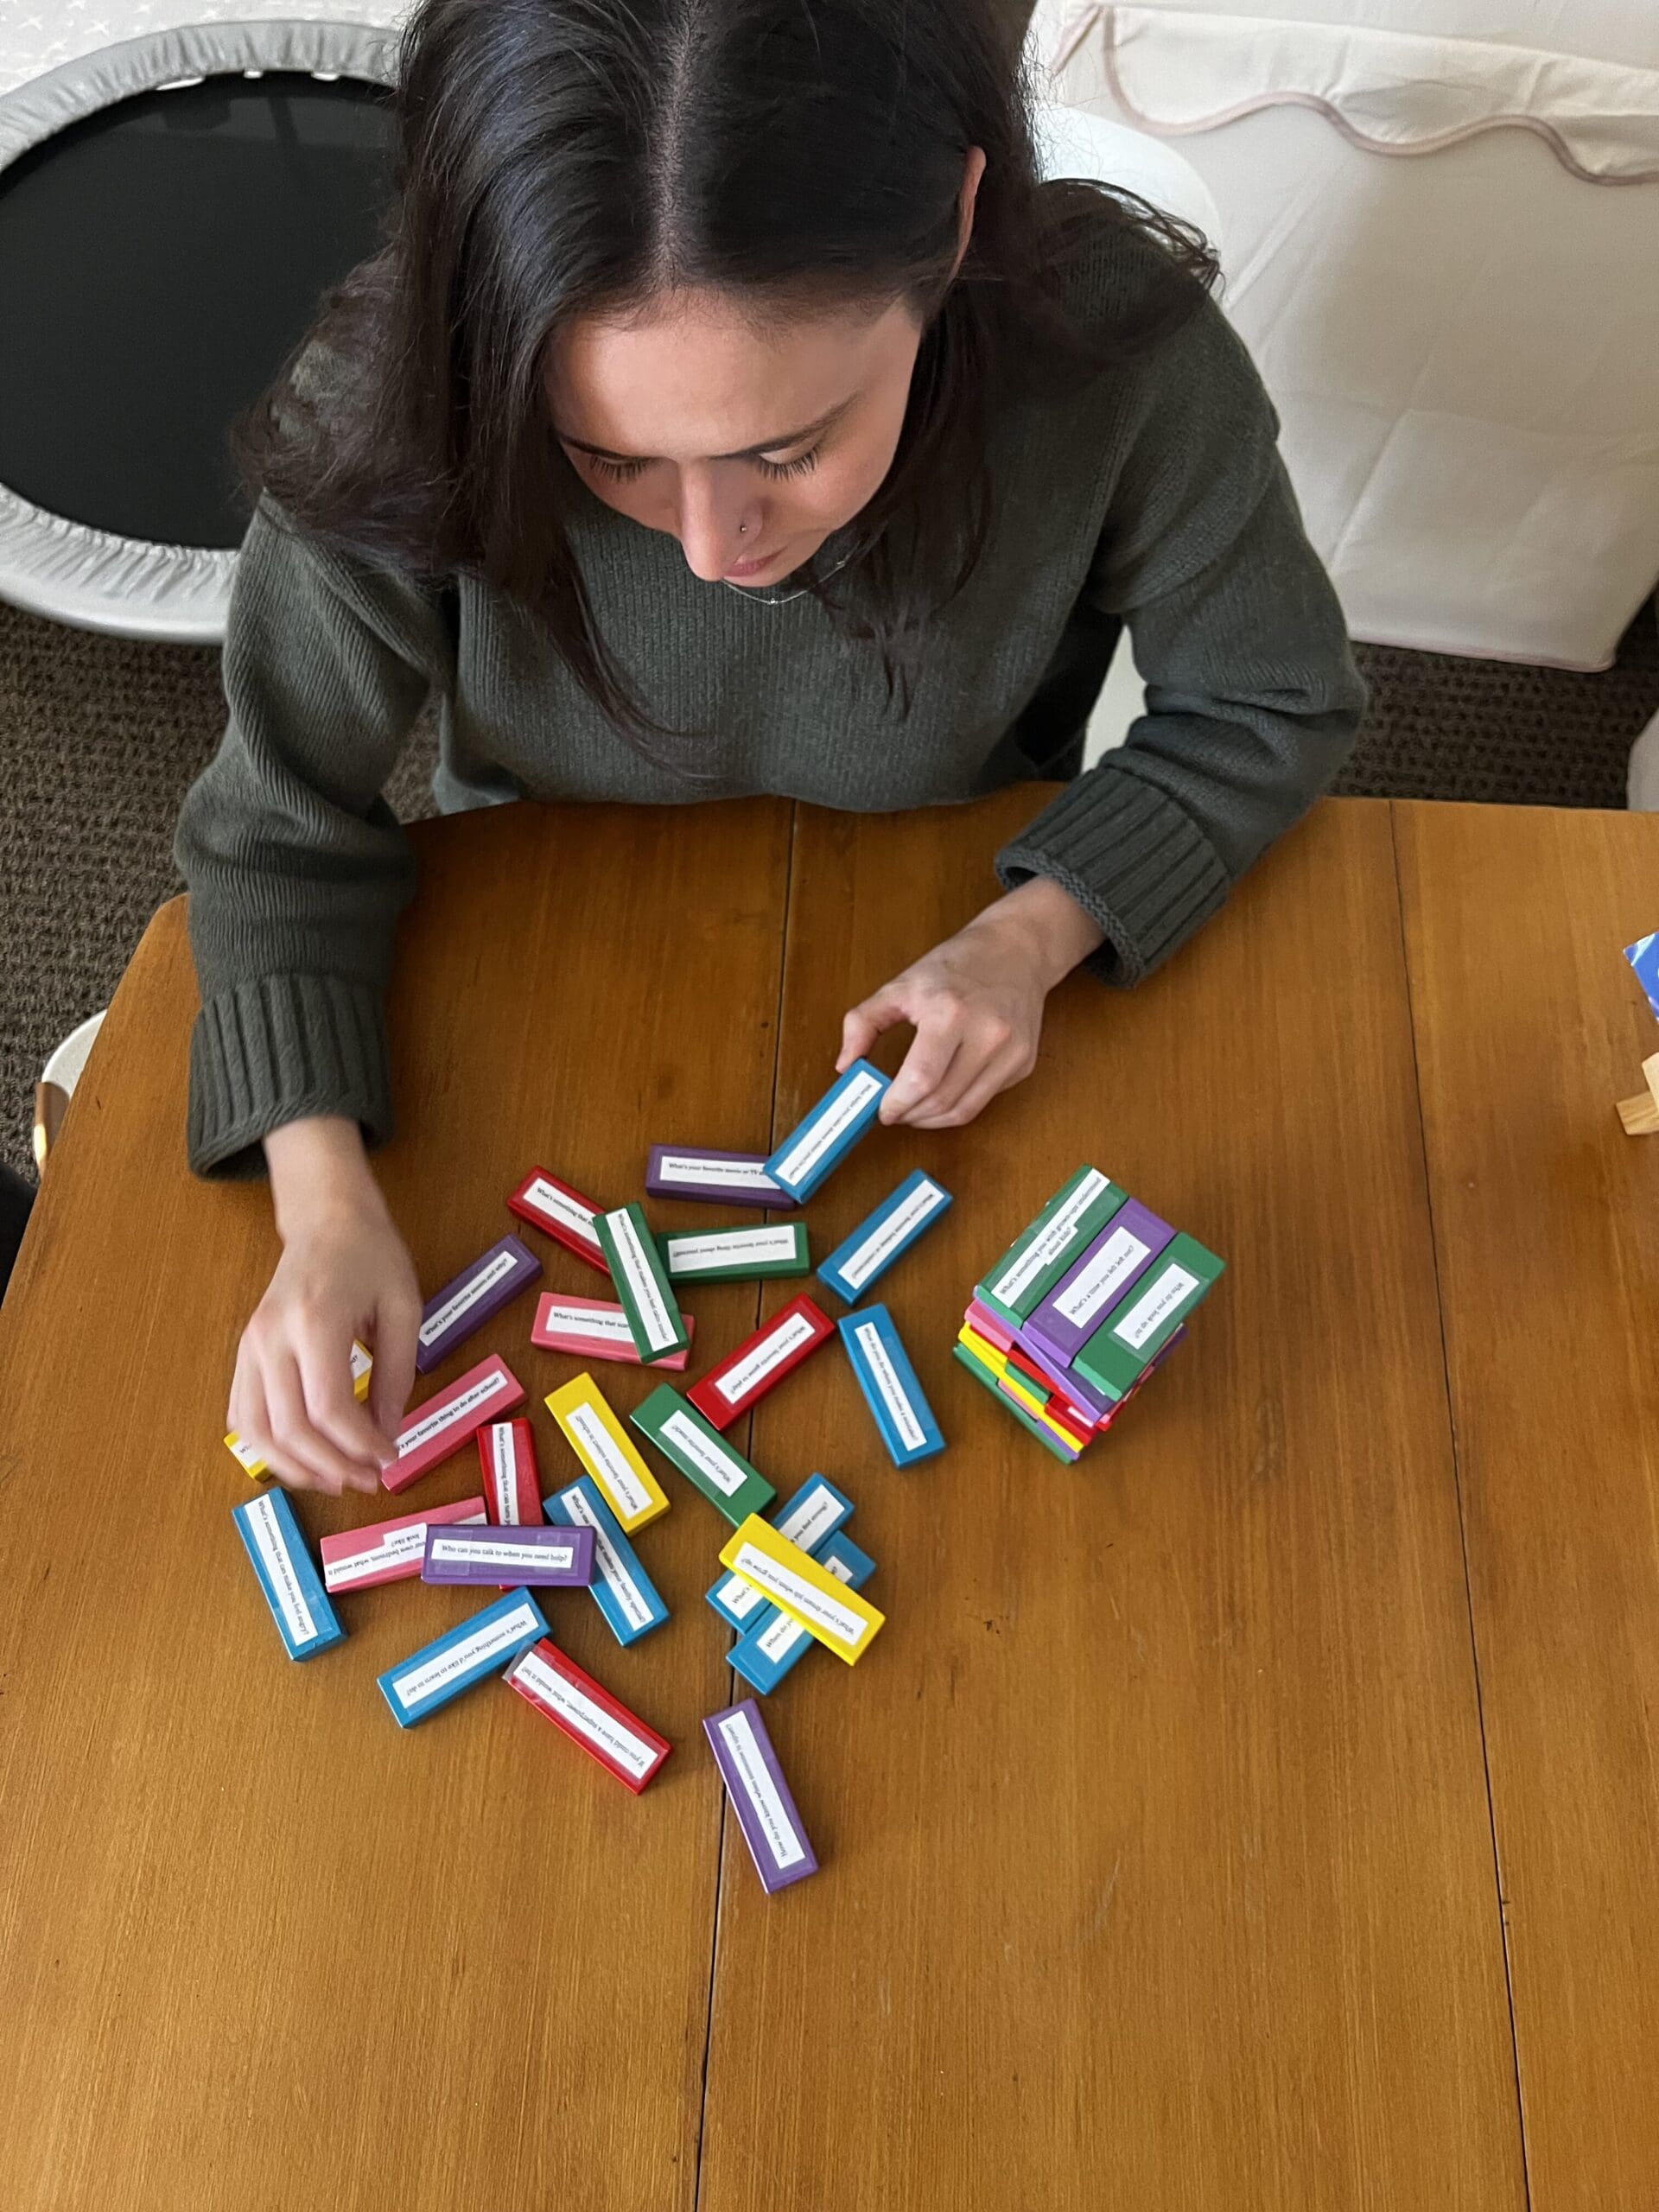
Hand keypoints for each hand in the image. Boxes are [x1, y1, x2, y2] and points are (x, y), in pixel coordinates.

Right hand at [228, 1117, 420, 1493]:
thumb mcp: (403, 1309)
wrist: (326, 1220)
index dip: (360, 1446)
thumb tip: (387, 1436)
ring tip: (336, 1479)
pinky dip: (267, 1448)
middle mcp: (271, 1337)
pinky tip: (303, 1459)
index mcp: (315, 1321)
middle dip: (333, 1466)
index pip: (328, 1408)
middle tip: (370, 1480)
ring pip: (256, 1431)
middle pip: (291, 1428)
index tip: (389, 1461)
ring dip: (295, 1468)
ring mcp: (249, 1346)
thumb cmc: (371, 1257)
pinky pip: (242, 1416)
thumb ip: (395, 1375)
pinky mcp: (243, 1354)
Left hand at [838, 878, 1105, 1128]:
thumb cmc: (956, 966)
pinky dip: (958, 1105)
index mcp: (950, 1012)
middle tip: (893, 1112)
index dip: (896, 1104)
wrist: (1017, 950)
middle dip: (910, 1116)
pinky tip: (944, 1091)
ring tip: (914, 1110)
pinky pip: (985, 1099)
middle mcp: (987, 1034)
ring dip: (932, 1119)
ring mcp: (1011, 1051)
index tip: (880, 1109)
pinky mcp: (1024, 1063)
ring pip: (965, 1110)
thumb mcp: (901, 985)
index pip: (920, 1080)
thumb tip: (845, 1066)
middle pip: (942, 1101)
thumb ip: (863, 1023)